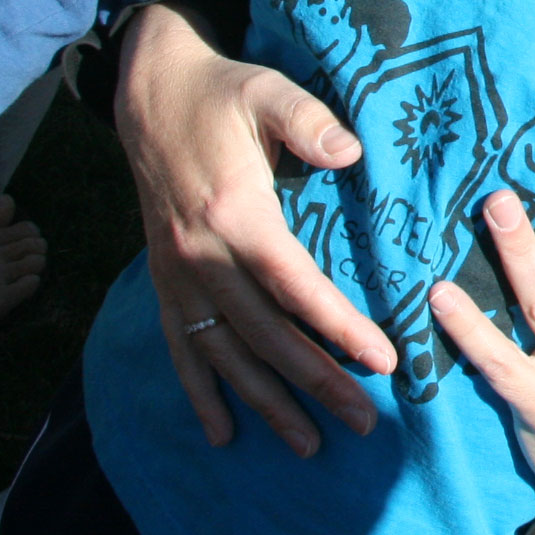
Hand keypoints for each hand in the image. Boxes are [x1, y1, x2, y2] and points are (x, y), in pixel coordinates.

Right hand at [115, 0, 396, 456]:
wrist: (152, 92)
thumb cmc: (224, 92)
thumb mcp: (269, 90)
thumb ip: (309, 121)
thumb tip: (350, 152)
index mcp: (236, 214)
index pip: (294, 286)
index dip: (338, 327)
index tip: (382, 361)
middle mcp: (201, 255)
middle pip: (266, 335)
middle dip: (318, 382)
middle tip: (366, 422)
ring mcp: (178, 274)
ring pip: (226, 354)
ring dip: (267, 404)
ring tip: (311, 444)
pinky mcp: (165, 280)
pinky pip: (181, 348)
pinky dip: (201, 393)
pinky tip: (222, 434)